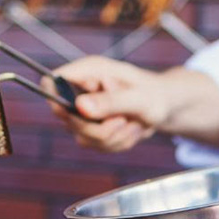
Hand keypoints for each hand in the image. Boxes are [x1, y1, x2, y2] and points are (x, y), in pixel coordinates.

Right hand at [42, 56, 166, 152]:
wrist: (167, 106)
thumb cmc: (155, 94)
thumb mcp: (139, 98)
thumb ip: (111, 101)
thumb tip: (80, 106)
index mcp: (88, 72)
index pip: (51, 82)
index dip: (57, 98)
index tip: (81, 110)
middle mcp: (82, 91)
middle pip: (66, 118)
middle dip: (99, 127)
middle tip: (125, 119)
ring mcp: (86, 113)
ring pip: (84, 137)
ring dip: (115, 136)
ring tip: (134, 123)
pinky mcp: (93, 130)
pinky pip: (98, 146)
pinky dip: (119, 143)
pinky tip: (132, 130)